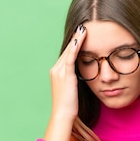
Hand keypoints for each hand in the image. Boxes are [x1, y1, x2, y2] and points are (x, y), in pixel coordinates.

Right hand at [44, 24, 86, 140]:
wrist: (63, 115)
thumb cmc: (69, 105)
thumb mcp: (72, 89)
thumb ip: (74, 79)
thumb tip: (80, 75)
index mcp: (57, 72)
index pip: (67, 53)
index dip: (75, 43)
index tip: (82, 34)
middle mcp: (56, 69)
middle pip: (67, 49)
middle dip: (75, 38)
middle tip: (83, 26)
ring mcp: (59, 72)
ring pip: (69, 51)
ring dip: (76, 39)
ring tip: (83, 28)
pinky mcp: (65, 76)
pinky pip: (70, 58)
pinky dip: (75, 48)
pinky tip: (80, 39)